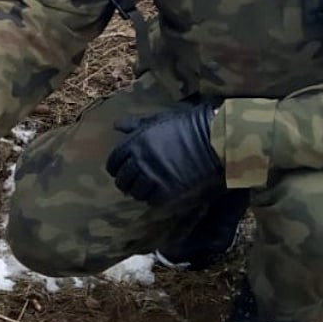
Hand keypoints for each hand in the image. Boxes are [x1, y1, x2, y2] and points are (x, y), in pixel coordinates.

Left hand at [105, 103, 222, 203]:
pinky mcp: (168, 189)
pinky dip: (153, 199)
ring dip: (138, 192)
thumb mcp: (155, 121)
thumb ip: (134, 125)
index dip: (115, 168)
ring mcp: (153, 176)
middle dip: (125, 183)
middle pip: (123, 180)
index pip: (114, 162)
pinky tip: (157, 194)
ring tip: (145, 189)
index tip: (119, 171)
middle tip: (132, 183)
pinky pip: (152, 200)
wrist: (208, 138)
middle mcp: (139, 161)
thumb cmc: (182, 126)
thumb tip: (116, 125)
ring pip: (136, 192)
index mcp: (134, 143)